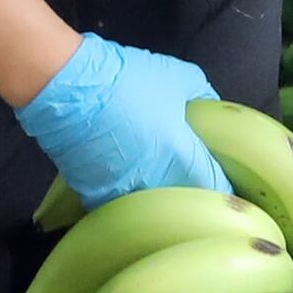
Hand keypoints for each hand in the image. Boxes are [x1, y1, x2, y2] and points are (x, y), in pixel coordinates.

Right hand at [15, 34, 231, 205]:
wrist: (67, 90)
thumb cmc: (124, 80)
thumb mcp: (178, 77)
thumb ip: (204, 98)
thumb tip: (213, 111)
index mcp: (182, 157)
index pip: (217, 190)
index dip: (224, 188)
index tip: (225, 185)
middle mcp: (157, 184)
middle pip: (188, 208)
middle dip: (195, 200)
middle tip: (197, 187)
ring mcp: (126, 196)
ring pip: (155, 215)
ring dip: (162, 206)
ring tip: (163, 190)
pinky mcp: (98, 200)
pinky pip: (123, 210)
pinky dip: (130, 203)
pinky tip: (131, 189)